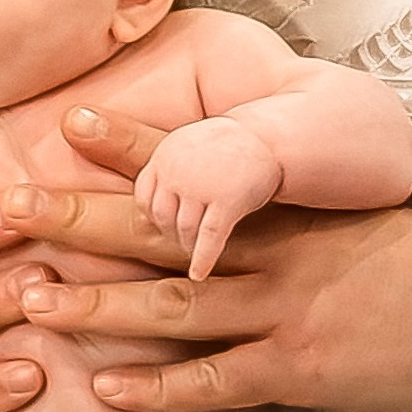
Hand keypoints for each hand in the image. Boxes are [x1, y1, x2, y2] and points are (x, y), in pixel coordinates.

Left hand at [0, 104, 411, 411]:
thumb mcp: (352, 215)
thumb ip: (285, 211)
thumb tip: (222, 195)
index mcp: (289, 206)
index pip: (199, 165)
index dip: (132, 145)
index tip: (70, 121)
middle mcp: (278, 250)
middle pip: (163, 231)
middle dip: (80, 220)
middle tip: (8, 208)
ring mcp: (287, 309)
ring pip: (175, 306)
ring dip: (98, 306)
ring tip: (29, 301)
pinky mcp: (301, 369)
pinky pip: (217, 381)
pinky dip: (160, 389)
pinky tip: (105, 388)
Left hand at [135, 116, 282, 279]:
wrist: (267, 137)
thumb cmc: (226, 148)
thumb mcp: (188, 146)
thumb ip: (168, 171)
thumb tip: (145, 212)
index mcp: (166, 155)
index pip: (144, 197)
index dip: (153, 216)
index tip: (165, 225)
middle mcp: (179, 169)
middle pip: (162, 216)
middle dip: (171, 233)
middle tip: (182, 241)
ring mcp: (202, 185)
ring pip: (185, 228)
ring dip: (188, 245)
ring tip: (195, 250)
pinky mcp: (228, 200)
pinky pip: (209, 237)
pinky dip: (203, 258)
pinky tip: (199, 273)